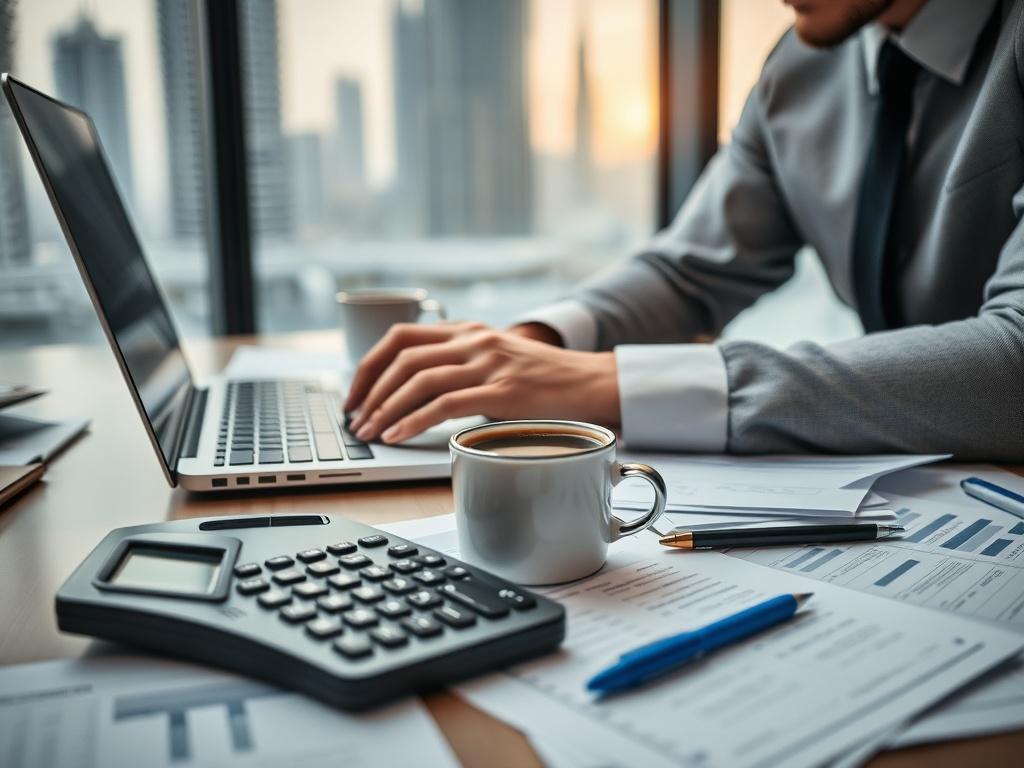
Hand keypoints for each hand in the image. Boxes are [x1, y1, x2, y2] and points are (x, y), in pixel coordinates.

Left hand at [344, 322, 619, 442]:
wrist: (592, 382)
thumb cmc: (545, 378)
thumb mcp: (498, 357)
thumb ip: (463, 363)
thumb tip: (418, 390)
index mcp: (467, 331)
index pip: (400, 337)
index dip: (369, 366)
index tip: (355, 394)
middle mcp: (473, 341)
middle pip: (402, 358)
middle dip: (369, 391)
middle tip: (356, 419)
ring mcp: (488, 364)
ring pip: (418, 380)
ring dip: (385, 408)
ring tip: (371, 432)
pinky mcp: (502, 391)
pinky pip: (445, 404)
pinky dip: (414, 421)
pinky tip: (398, 435)